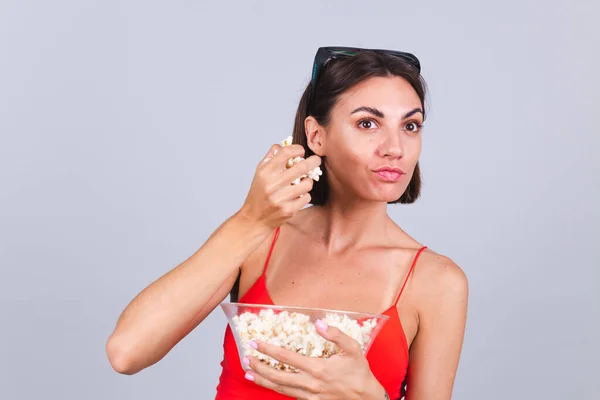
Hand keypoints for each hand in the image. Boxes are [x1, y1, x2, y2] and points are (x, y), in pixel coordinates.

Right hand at [239, 143, 320, 230]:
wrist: (254, 218)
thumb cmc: (259, 193)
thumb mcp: (260, 173)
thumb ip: (271, 157)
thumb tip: (282, 144)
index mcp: (266, 172)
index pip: (286, 152)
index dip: (297, 149)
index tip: (301, 151)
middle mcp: (273, 184)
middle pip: (302, 167)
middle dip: (313, 162)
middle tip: (316, 160)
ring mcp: (281, 198)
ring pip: (307, 183)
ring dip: (308, 181)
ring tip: (303, 182)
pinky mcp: (288, 210)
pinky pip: (307, 198)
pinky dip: (304, 196)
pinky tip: (298, 196)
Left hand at [243, 320, 384, 399]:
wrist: (366, 399)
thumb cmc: (359, 373)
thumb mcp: (353, 349)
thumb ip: (336, 335)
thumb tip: (318, 323)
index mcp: (318, 368)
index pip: (286, 358)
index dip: (268, 350)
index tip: (256, 343)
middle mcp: (310, 384)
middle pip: (277, 376)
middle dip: (258, 366)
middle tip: (245, 357)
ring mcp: (309, 396)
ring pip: (279, 389)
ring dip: (262, 380)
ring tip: (249, 372)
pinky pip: (289, 395)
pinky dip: (275, 389)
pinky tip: (268, 384)